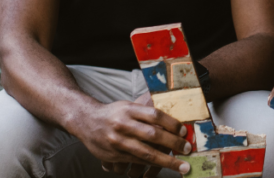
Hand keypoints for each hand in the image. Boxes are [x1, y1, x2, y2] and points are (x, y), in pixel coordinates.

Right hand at [66, 94, 191, 176]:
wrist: (86, 121)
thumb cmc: (113, 113)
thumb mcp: (128, 106)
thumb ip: (146, 112)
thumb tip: (173, 121)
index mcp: (129, 109)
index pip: (155, 115)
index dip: (172, 123)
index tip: (184, 132)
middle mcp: (123, 124)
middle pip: (153, 134)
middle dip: (173, 144)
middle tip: (188, 149)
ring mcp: (118, 141)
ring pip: (146, 153)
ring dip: (167, 161)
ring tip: (182, 167)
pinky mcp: (114, 155)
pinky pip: (137, 162)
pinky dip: (152, 165)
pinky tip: (163, 167)